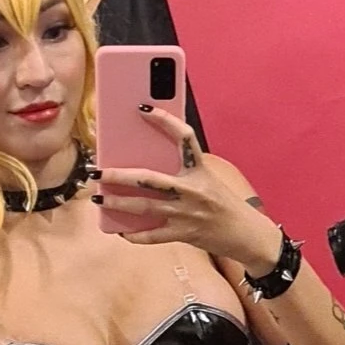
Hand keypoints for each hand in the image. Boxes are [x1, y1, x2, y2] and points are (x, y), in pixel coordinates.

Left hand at [96, 109, 280, 267]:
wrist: (247, 235)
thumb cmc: (224, 204)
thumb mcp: (208, 181)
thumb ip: (184, 173)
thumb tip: (147, 170)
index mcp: (200, 170)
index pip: (184, 137)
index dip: (165, 120)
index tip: (143, 108)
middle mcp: (192, 190)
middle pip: (148, 178)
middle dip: (118, 176)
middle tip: (97, 171)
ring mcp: (186, 213)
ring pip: (144, 206)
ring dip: (117, 203)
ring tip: (99, 198)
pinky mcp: (183, 233)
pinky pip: (153, 236)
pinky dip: (135, 235)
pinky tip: (121, 232)